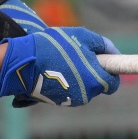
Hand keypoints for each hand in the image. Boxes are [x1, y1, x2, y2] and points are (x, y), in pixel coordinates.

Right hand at [0, 18, 118, 107]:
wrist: (23, 63)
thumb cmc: (54, 47)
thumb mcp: (81, 37)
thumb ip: (102, 44)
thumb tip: (114, 53)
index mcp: (95, 80)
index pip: (114, 84)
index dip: (111, 73)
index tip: (104, 64)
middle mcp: (86, 95)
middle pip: (97, 86)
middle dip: (92, 73)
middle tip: (79, 57)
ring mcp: (71, 101)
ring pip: (82, 89)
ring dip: (78, 77)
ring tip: (63, 61)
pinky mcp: (58, 102)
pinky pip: (69, 91)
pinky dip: (66, 83)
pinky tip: (53, 71)